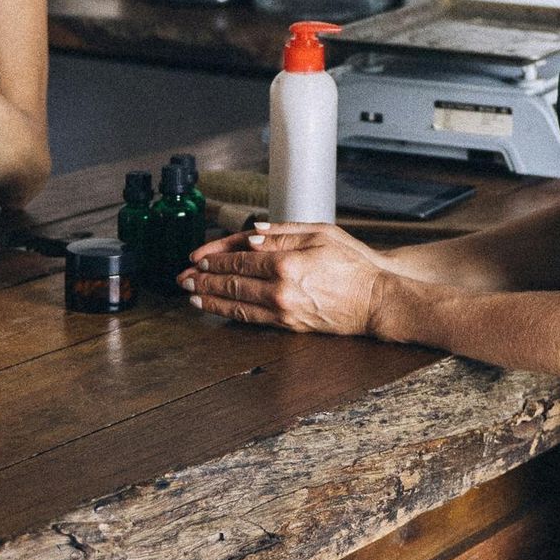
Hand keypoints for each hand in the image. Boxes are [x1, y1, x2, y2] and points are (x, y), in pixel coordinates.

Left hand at [181, 223, 391, 338]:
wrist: (376, 301)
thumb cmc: (354, 265)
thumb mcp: (322, 234)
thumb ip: (284, 233)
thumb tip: (251, 235)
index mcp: (287, 263)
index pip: (239, 260)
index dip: (214, 258)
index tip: (197, 257)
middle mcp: (281, 290)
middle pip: (231, 283)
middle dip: (203, 279)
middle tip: (182, 277)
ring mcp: (284, 311)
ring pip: (236, 304)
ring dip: (210, 299)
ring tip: (191, 295)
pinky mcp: (290, 325)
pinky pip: (252, 320)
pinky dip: (229, 313)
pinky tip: (218, 309)